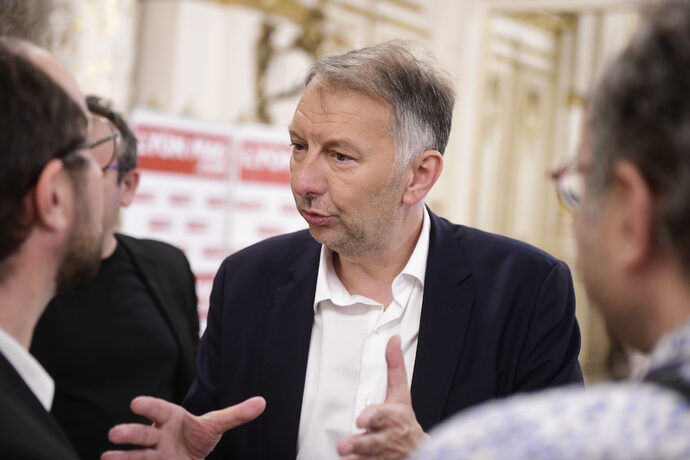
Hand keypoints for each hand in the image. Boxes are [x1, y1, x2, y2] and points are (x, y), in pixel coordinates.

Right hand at [101, 395, 265, 459]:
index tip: (136, 403)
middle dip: (130, 433)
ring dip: (122, 455)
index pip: (160, 410)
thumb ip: (237, 414)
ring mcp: (153, 453)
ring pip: (137, 454)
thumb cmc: (198, 435)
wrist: (190, 454)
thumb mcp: (217, 424)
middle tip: (115, 432)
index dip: (149, 406)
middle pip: (143, 433)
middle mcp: (159, 435)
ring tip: (107, 456)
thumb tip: (262, 402)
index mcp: (173, 419)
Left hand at [337, 335, 428, 459]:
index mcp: (395, 416)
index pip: (385, 415)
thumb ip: (395, 368)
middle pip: (376, 441)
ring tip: (344, 454)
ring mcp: (386, 454)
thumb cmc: (404, 419)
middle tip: (345, 445)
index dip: (374, 417)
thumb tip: (393, 339)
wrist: (418, 450)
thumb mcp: (401, 393)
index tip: (361, 419)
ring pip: (371, 457)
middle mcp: (390, 437)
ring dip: (357, 457)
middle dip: (361, 443)